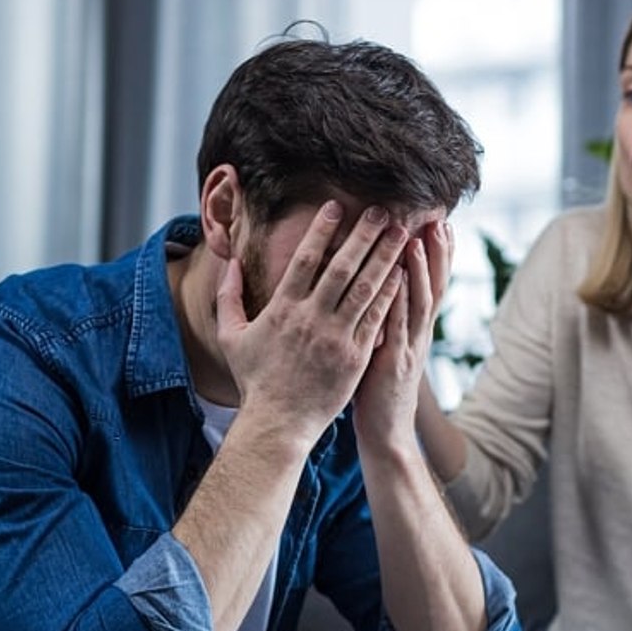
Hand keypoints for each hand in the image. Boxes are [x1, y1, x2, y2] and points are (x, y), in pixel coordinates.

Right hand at [216, 201, 407, 448]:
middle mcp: (311, 319)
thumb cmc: (255, 380)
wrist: (278, 423)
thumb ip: (228, 297)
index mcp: (282, 310)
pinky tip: (403, 272)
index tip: (335, 207)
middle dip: (363, 235)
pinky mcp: (356, 356)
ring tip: (399, 233)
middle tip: (380, 210)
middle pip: (342, 267)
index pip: (304, 260)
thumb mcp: (231, 337)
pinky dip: (391, 293)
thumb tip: (230, 262)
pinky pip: (377, 318)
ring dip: (385, 257)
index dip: (321, 231)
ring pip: (366, 288)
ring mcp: (337, 337)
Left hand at [353, 219, 452, 449]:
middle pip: (434, 287)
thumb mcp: (387, 349)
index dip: (439, 256)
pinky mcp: (393, 362)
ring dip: (419, 270)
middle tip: (440, 220)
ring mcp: (409, 348)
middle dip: (437, 253)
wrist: (387, 434)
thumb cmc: (379, 392)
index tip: (442, 224)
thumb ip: (387, 321)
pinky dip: (398, 300)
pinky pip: (396, 325)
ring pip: (418, 302)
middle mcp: (418, 335)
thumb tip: (381, 292)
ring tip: (417, 238)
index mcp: (416, 330)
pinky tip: (395, 278)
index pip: (432, 285)